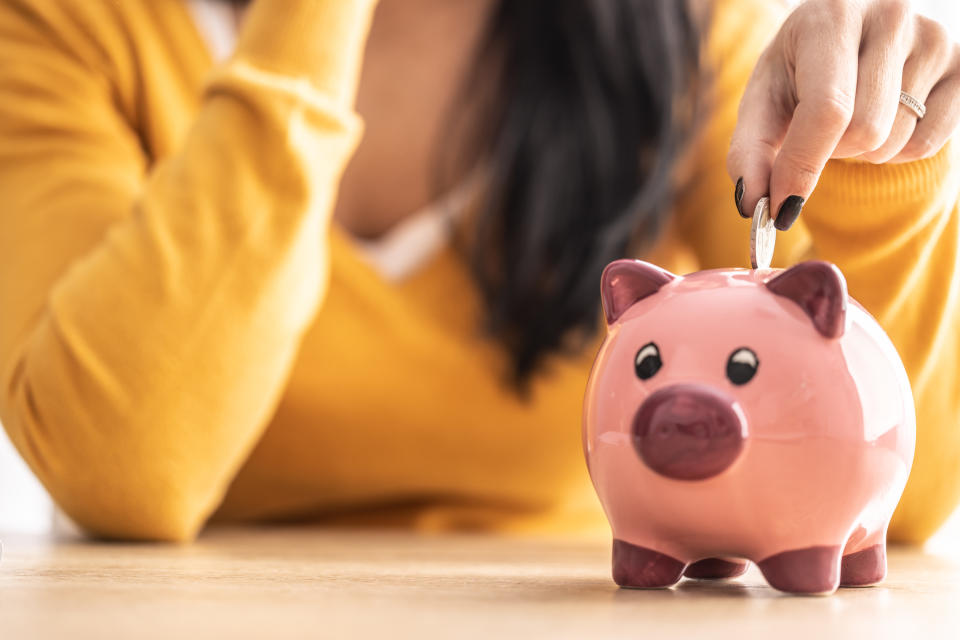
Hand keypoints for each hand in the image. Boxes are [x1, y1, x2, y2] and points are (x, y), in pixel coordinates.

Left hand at [727, 0, 959, 229]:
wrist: (849, 35)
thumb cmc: (799, 69)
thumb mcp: (764, 98)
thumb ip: (749, 151)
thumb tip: (752, 204)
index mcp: (831, 15)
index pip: (827, 109)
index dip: (802, 166)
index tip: (780, 207)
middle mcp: (890, 16)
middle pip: (864, 133)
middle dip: (832, 152)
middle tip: (821, 129)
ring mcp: (935, 37)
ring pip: (894, 142)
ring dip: (862, 151)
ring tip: (852, 114)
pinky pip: (927, 145)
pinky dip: (896, 149)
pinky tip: (885, 115)